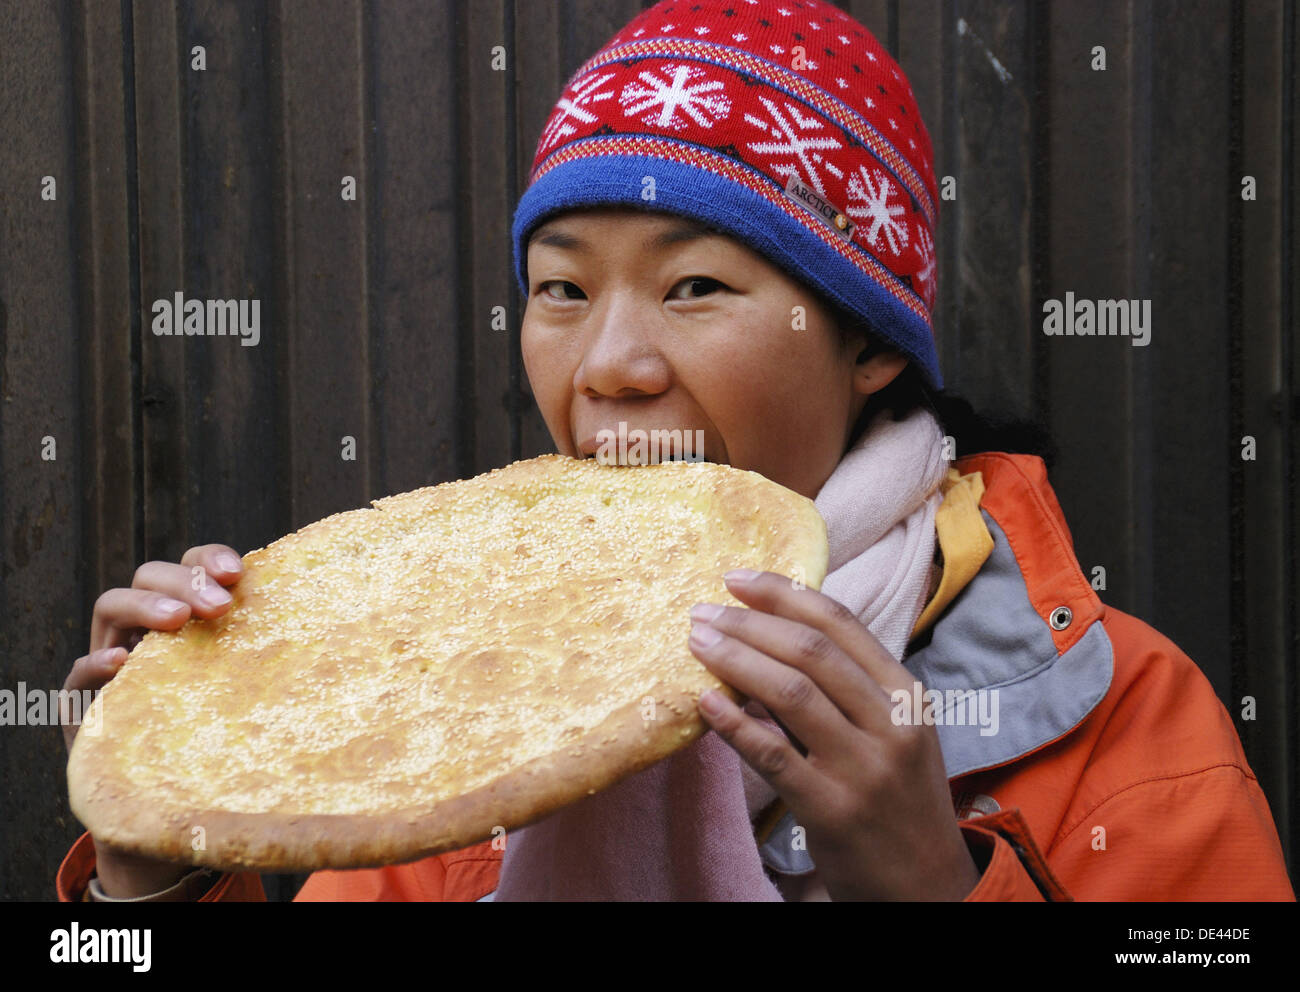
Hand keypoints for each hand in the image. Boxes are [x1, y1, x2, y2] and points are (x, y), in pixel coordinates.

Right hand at [63, 543, 244, 896]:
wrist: (180, 809)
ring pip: (110, 606)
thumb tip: (347, 632)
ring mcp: (111, 662)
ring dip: (143, 606)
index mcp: (189, 616)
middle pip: (150, 575)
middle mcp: (146, 630)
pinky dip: (95, 665)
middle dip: (183, 582)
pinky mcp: (84, 707)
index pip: (193, 566)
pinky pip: (77, 677)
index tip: (240, 574)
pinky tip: (121, 666)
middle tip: (216, 605)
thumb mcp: (259, 691)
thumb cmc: (233, 738)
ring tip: (177, 622)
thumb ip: (278, 658)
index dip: (210, 559)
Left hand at [687, 568, 980, 900]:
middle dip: (749, 623)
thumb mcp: (894, 733)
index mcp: (906, 695)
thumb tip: (770, 633)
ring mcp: (862, 767)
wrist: (927, 885)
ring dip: (734, 660)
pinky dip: (734, 723)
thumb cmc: (898, 799)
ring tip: (697, 644)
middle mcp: (891, 724)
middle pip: (810, 650)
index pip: (839, 623)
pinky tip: (705, 703)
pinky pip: (772, 754)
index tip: (736, 578)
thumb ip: (846, 687)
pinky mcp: (831, 809)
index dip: (782, 592)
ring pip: (789, 692)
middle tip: (702, 611)